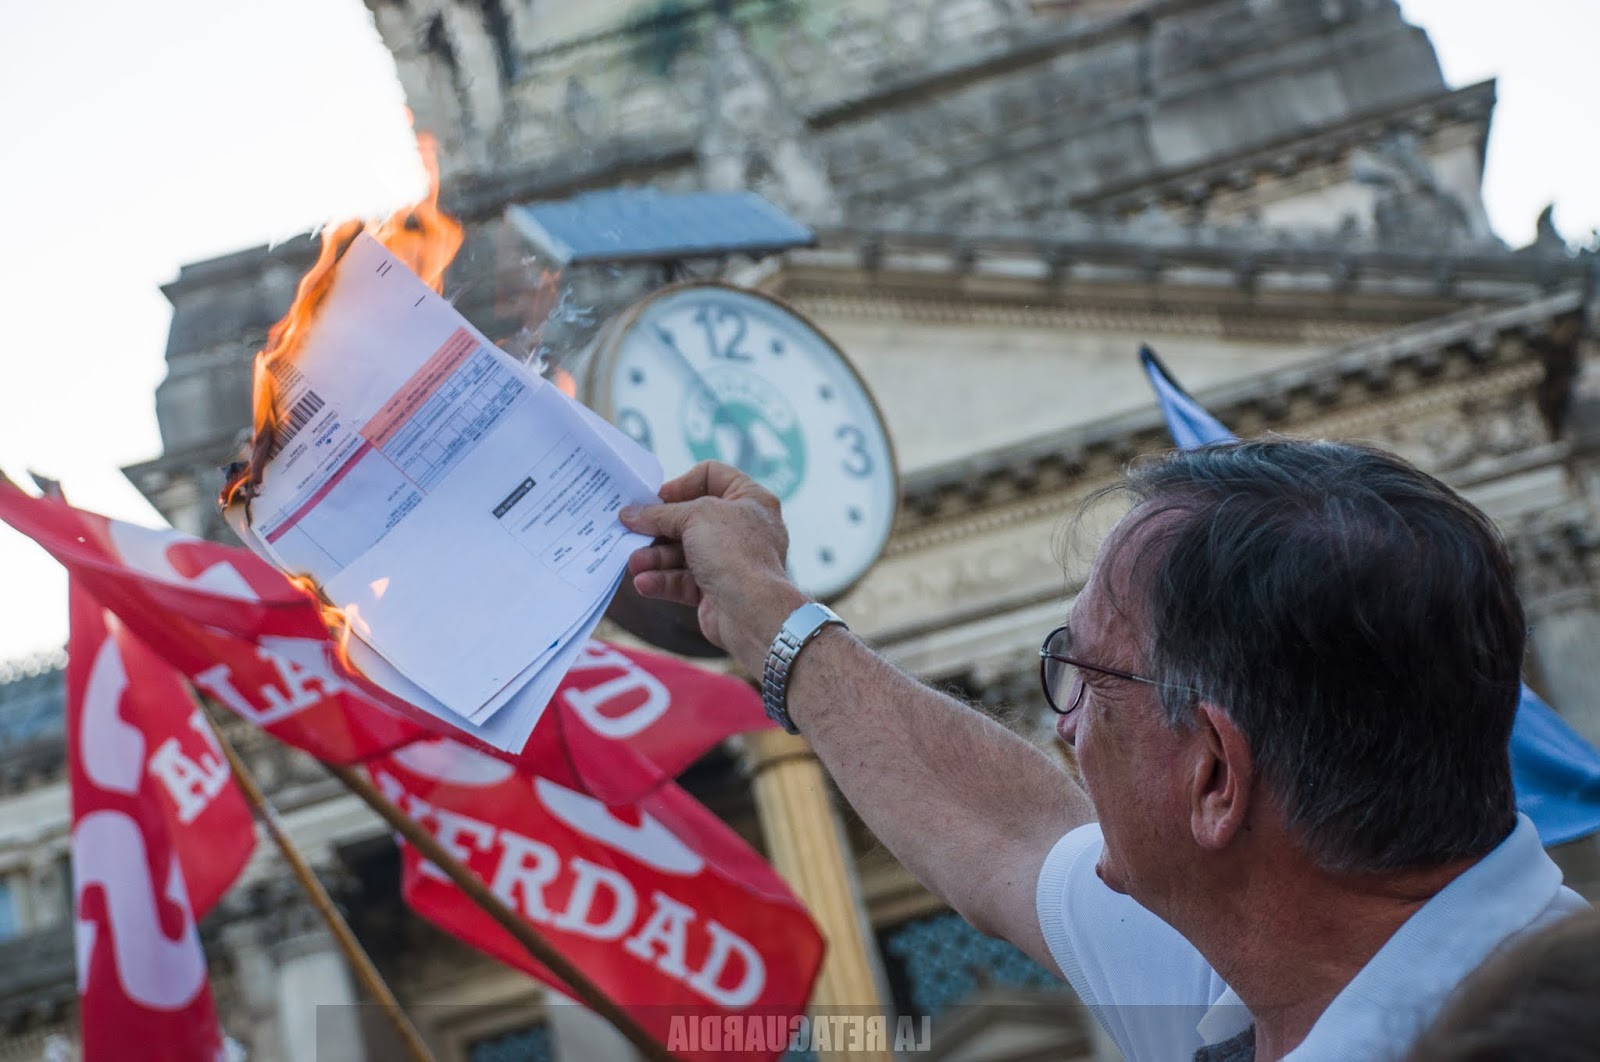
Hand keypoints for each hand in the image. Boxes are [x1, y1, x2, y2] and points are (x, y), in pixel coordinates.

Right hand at [620, 461, 805, 669]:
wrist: (753, 612)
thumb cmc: (734, 552)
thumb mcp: (695, 517)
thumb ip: (659, 514)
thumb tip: (629, 514)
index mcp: (749, 498)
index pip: (712, 476)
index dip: (682, 483)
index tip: (657, 498)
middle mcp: (741, 527)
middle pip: (690, 518)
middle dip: (658, 528)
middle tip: (631, 531)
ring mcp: (729, 560)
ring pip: (683, 552)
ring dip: (655, 557)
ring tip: (633, 563)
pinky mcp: (716, 589)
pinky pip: (683, 580)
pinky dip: (662, 580)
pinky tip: (644, 583)